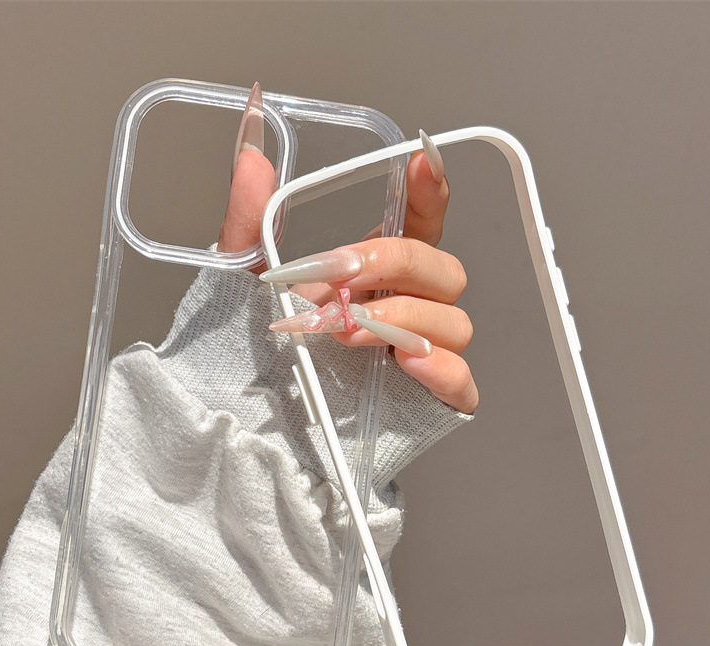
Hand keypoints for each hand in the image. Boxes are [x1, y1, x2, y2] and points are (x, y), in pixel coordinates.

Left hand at [219, 85, 477, 414]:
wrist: (251, 422)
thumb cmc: (256, 350)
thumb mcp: (247, 282)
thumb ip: (252, 220)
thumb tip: (251, 159)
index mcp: (376, 274)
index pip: (421, 224)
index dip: (430, 192)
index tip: (420, 160)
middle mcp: (407, 308)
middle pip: (444, 269)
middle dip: (394, 265)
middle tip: (338, 280)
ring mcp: (423, 356)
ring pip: (455, 321)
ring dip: (401, 317)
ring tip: (345, 329)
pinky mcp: (427, 402)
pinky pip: (462, 382)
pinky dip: (443, 368)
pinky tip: (406, 361)